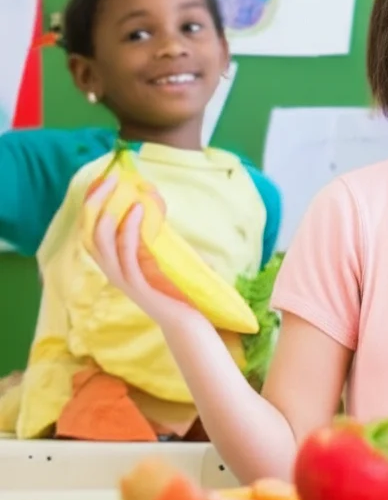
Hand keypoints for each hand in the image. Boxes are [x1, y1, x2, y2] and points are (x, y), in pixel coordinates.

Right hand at [84, 175, 197, 329]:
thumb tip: (155, 200)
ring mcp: (122, 278)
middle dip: (95, 203)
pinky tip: (138, 211)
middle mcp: (112, 270)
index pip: (91, 230)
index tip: (101, 180)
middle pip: (89, 232)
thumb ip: (153, 233)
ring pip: (101, 243)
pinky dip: (130, 230)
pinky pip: (127, 253)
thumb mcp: (161, 254)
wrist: (186, 320)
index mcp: (114, 262)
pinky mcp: (137, 284)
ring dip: (109, 213)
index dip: (92, 204)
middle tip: (109, 179)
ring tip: (121, 191)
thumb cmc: (175, 287)